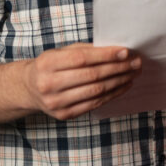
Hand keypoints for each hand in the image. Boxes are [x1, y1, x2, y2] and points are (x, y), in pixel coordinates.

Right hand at [23, 43, 141, 120]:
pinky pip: (94, 104)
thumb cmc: (52, 66)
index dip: (106, 55)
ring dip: (119, 81)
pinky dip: (113, 94)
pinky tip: (124, 85)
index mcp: (48, 63)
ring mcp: (56, 102)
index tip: (126, 52)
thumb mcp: (62, 52)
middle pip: (92, 76)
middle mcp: (49, 84)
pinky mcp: (64, 115)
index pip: (82, 59)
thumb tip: (117, 51)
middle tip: (136, 62)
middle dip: (118, 68)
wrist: (29, 88)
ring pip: (96, 91)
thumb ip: (85, 50)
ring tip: (133, 73)